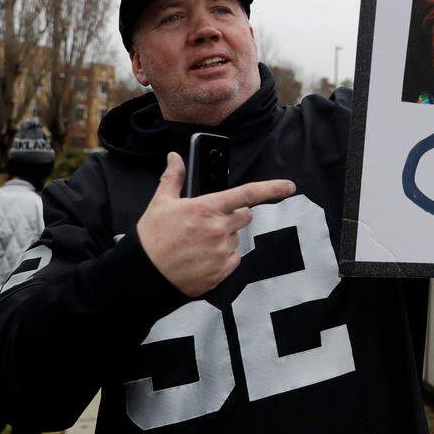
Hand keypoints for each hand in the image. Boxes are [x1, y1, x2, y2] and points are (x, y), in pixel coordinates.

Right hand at [137, 152, 294, 296]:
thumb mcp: (160, 203)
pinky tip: (202, 258)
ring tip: (198, 243)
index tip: (289, 187)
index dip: (272, 189)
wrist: (143, 275)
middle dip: (232, 216)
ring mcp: (222, 251)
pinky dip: (223, 258)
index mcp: (207, 208)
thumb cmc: (152, 239)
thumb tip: (174, 158)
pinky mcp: (221, 271)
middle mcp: (219, 229)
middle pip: (245, 216)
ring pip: (236, 238)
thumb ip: (173, 178)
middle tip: (210, 222)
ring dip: (224, 238)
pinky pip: (234, 259)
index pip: (247, 194)